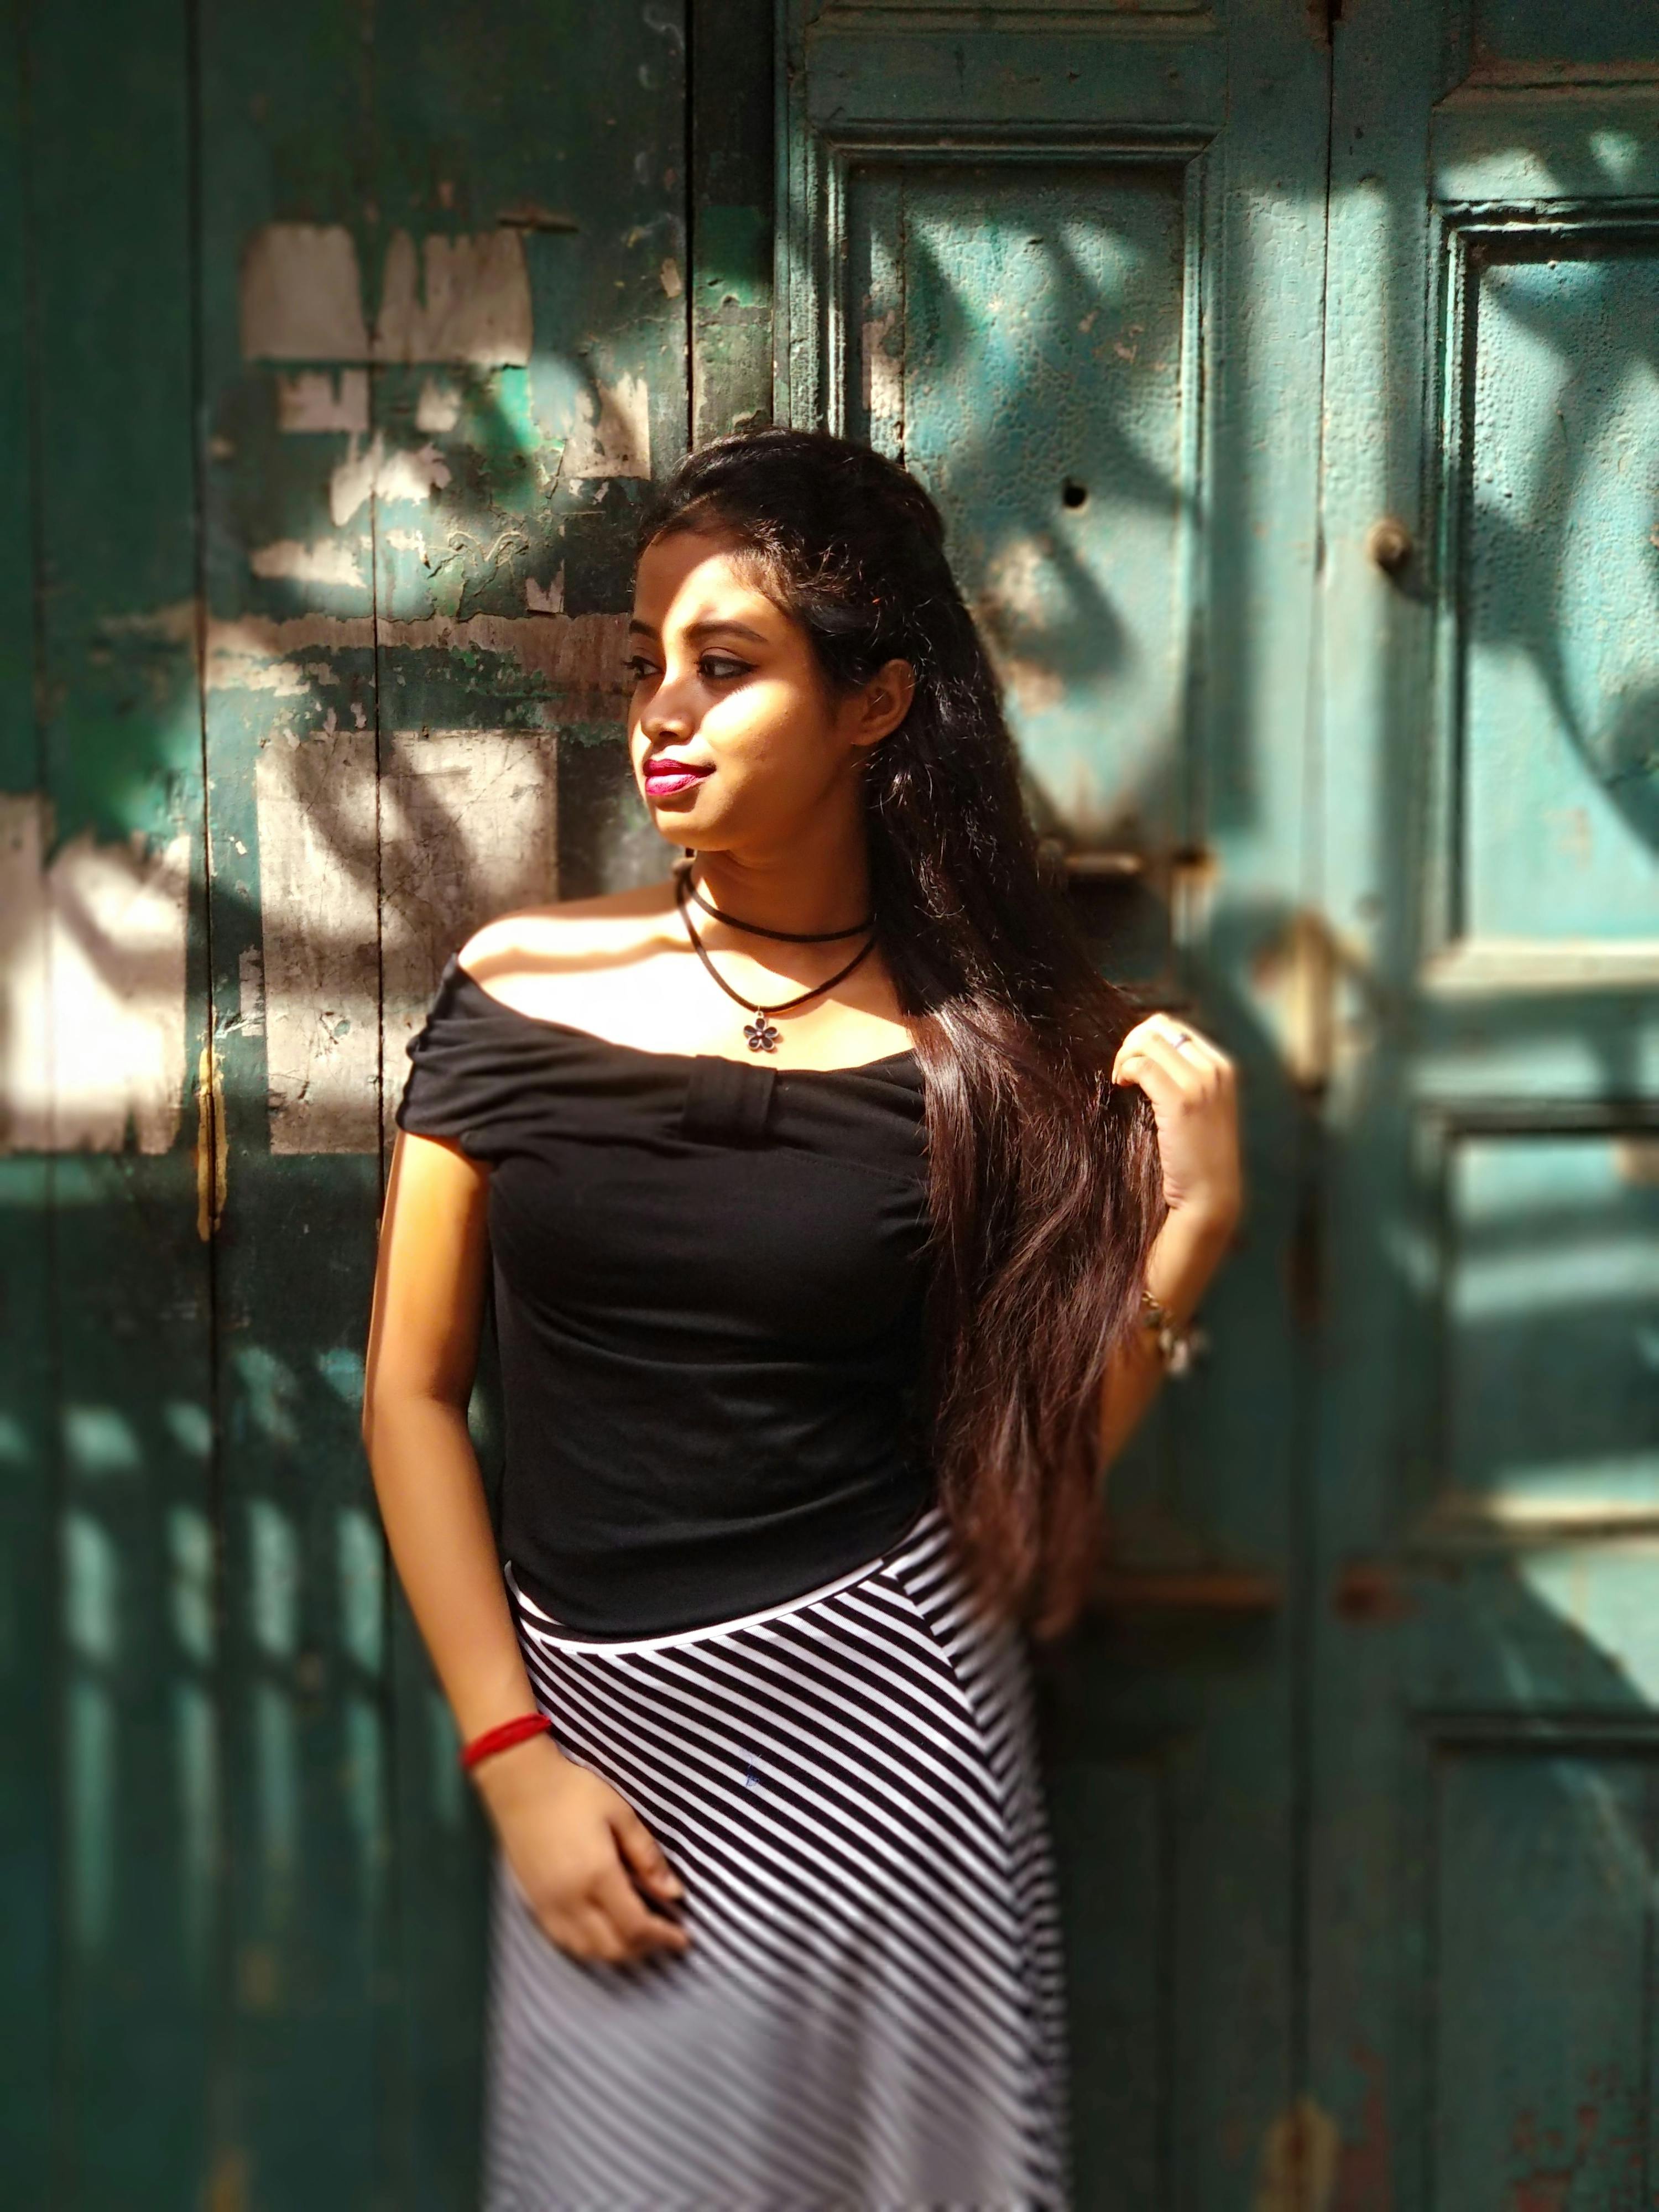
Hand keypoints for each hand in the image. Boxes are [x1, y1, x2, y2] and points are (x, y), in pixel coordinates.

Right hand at [473, 1732, 689, 1964]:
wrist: (519, 1786)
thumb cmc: (574, 1793)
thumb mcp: (620, 1813)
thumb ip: (647, 1856)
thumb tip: (674, 1892)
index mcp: (597, 1876)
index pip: (635, 1926)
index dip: (663, 1938)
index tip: (682, 1938)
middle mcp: (572, 1901)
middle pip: (613, 1948)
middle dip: (644, 1949)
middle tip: (665, 1936)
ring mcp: (549, 1907)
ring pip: (588, 1952)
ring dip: (618, 1954)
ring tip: (639, 1938)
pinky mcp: (534, 1906)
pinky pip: (565, 1943)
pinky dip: (590, 1949)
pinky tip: (603, 1935)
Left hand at [1111, 1011, 1241, 1234]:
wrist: (1211, 1195)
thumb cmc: (1198, 1156)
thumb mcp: (1203, 1108)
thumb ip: (1186, 1079)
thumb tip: (1147, 1057)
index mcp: (1222, 1066)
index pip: (1175, 1028)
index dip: (1145, 1039)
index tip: (1133, 1063)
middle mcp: (1216, 1069)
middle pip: (1160, 1027)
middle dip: (1132, 1042)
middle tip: (1120, 1070)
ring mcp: (1201, 1084)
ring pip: (1148, 1041)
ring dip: (1125, 1056)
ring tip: (1119, 1079)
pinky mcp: (1181, 1102)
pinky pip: (1141, 1066)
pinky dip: (1124, 1070)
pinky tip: (1120, 1086)